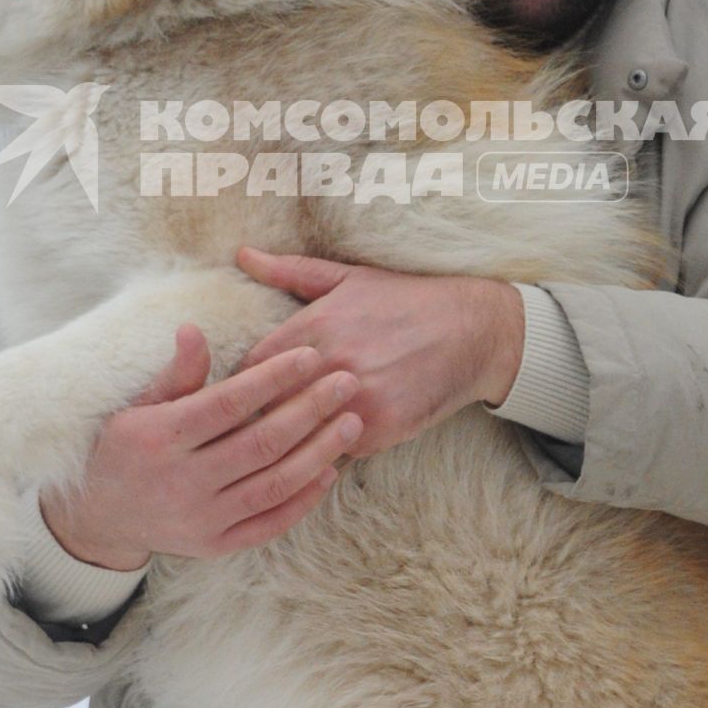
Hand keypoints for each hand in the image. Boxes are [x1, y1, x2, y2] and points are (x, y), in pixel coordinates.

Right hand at [40, 325, 363, 569]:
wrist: (101, 517)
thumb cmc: (126, 446)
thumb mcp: (140, 404)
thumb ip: (176, 373)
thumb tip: (193, 329)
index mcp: (160, 438)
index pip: (228, 403)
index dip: (272, 378)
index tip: (310, 355)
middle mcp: (182, 482)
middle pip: (260, 443)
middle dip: (310, 409)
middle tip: (347, 382)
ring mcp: (200, 519)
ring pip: (273, 485)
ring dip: (319, 453)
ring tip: (351, 422)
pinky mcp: (215, 546)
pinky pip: (269, 523)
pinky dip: (303, 499)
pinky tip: (329, 469)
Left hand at [236, 248, 524, 458]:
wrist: (471, 330)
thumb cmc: (404, 300)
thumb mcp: (347, 278)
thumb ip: (289, 270)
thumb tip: (243, 254)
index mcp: (316, 324)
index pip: (251, 367)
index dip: (240, 383)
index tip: (235, 393)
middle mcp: (331, 362)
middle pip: (267, 405)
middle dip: (255, 417)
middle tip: (241, 429)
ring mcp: (355, 398)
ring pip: (297, 434)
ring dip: (286, 441)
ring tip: (271, 448)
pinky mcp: (378, 428)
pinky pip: (333, 451)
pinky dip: (324, 452)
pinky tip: (314, 453)